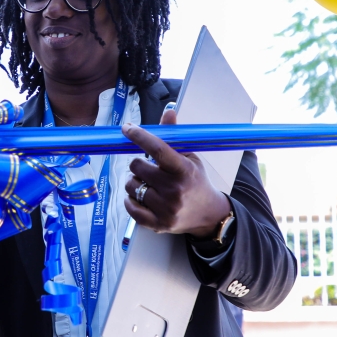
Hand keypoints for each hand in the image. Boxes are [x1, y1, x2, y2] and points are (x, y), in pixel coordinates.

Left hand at [121, 107, 232, 236]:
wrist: (209, 215)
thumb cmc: (196, 182)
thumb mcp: (190, 158)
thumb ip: (175, 137)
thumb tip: (168, 112)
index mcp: (184, 171)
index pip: (158, 149)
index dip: (140, 136)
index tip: (127, 128)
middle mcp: (175, 190)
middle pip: (137, 166)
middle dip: (139, 164)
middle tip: (148, 168)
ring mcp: (166, 209)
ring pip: (131, 185)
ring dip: (134, 181)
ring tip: (147, 184)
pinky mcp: (158, 224)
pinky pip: (130, 207)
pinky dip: (130, 200)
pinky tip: (139, 196)